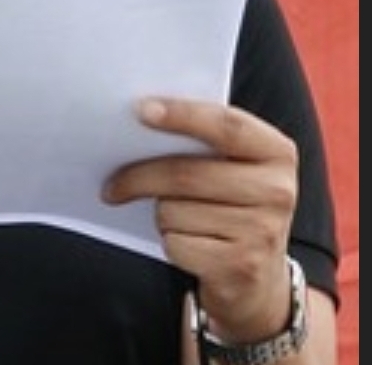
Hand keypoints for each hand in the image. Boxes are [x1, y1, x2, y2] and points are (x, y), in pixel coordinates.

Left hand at [102, 97, 297, 342]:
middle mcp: (278, 190)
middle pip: (185, 173)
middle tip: (111, 183)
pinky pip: (176, 243)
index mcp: (276, 152)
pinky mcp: (240, 266)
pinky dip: (170, 241)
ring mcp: (263, 232)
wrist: (258, 278)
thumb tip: (140, 119)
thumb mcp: (232, 166)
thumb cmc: (231, 202)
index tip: (141, 110)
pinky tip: (188, 242)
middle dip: (138, 176)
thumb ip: (202, 140)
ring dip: (160, 213)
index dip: (182, 115)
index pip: (227, 126)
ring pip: (174, 210)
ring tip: (175, 215)